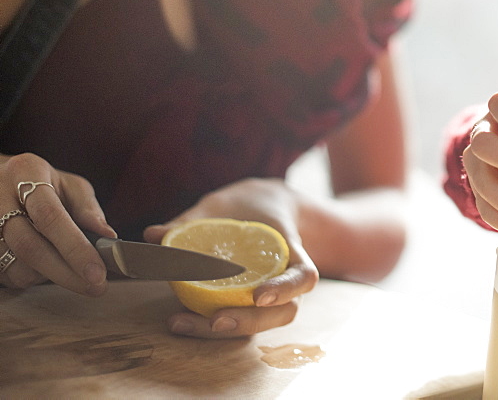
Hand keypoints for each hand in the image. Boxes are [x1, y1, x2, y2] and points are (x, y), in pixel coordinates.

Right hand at [0, 153, 116, 295]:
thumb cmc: (41, 183)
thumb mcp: (69, 185)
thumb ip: (88, 209)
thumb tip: (108, 236)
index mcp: (25, 172)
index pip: (50, 216)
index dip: (75, 248)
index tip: (97, 272)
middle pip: (28, 245)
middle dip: (66, 272)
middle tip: (96, 287)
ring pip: (15, 265)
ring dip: (48, 275)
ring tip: (68, 268)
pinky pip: (4, 274)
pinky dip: (29, 277)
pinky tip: (44, 267)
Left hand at [143, 178, 318, 338]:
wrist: (263, 210)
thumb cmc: (249, 207)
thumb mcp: (224, 206)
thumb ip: (192, 220)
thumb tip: (154, 234)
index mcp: (292, 251)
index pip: (303, 276)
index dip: (285, 289)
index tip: (258, 295)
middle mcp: (287, 281)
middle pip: (284, 312)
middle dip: (250, 321)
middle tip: (215, 321)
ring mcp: (272, 297)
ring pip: (261, 324)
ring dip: (225, 330)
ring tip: (182, 322)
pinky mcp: (250, 306)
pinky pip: (239, 321)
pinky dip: (209, 325)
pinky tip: (180, 319)